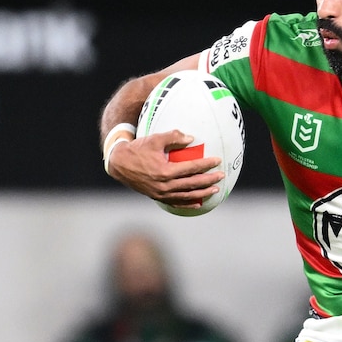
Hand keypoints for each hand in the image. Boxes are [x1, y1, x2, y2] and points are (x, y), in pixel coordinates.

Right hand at [107, 129, 225, 208]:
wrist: (119, 164)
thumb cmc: (138, 149)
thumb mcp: (155, 139)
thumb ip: (173, 136)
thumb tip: (191, 138)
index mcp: (165, 171)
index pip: (191, 168)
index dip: (206, 164)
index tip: (217, 161)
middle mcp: (164, 185)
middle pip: (192, 184)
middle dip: (209, 180)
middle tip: (221, 176)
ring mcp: (161, 193)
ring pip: (186, 195)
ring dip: (202, 193)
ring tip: (214, 190)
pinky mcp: (157, 197)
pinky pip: (175, 203)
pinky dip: (188, 204)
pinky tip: (198, 204)